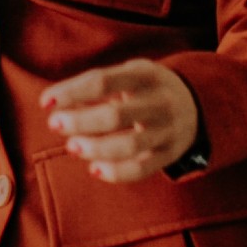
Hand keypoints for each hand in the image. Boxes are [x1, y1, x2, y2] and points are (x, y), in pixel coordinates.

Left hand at [42, 61, 201, 183]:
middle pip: (115, 115)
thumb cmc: (146, 88)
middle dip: (80, 121)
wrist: (200, 103)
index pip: (102, 82)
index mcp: (146, 75)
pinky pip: (142, 169)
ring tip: (72, 146)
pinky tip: (94, 169)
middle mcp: (160, 102)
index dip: (71, 92)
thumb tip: (53, 102)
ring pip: (129, 145)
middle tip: (55, 124)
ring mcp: (168, 130)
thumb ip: (95, 86)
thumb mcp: (129, 74)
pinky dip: (116, 172)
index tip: (45, 102)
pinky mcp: (170, 154)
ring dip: (96, 148)